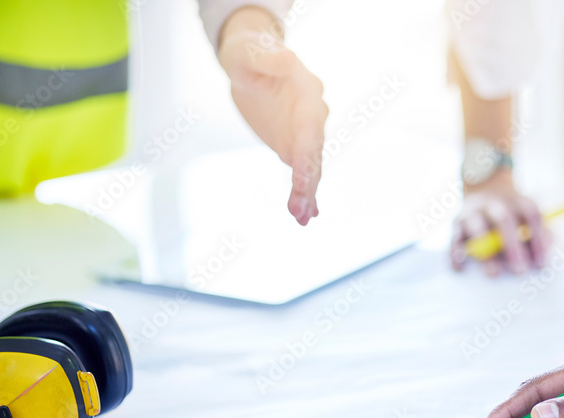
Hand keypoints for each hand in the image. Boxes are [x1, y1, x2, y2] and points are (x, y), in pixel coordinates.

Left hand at [218, 8, 327, 224]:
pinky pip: (303, 172)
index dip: (307, 154)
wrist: (251, 62)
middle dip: (308, 183)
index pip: (310, 128)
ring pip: (311, 167)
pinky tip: (305, 214)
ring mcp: (305, 133)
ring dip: (308, 193)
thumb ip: (267, 57)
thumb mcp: (249, 52)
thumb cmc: (248, 53)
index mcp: (307, 93)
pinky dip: (305, 192)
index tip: (302, 180)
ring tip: (302, 218)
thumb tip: (286, 58)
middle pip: (314, 153)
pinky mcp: (294, 145)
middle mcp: (313, 116)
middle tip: (300, 210)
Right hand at [451, 171, 548, 275]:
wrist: (485, 187)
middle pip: (504, 220)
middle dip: (512, 247)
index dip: (538, 240)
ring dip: (486, 252)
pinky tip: (462, 268)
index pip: (531, 216)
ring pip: (477, 228)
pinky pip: (454, 239)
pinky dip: (456, 254)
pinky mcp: (456, 222)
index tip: (541, 265)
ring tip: (494, 273)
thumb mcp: (530, 218)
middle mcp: (495, 203)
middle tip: (519, 271)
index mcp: (518, 201)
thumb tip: (542, 259)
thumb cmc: (514, 214)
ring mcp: (474, 211)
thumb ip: (543, 235)